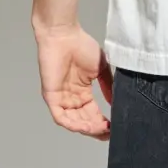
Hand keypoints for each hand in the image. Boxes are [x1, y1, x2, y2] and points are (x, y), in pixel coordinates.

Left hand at [34, 23, 112, 139]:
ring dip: (88, 129)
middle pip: (84, 121)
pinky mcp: (51, 97)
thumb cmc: (81, 46)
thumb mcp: (101, 68)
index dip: (103, 123)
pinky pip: (61, 117)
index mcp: (82, 92)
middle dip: (97, 129)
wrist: (64, 35)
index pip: (93, 114)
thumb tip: (115, 102)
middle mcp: (71, 99)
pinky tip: (86, 126)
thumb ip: (108, 85)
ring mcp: (61, 99)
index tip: (116, 127)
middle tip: (111, 132)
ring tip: (101, 130)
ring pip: (74, 122)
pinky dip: (73, 124)